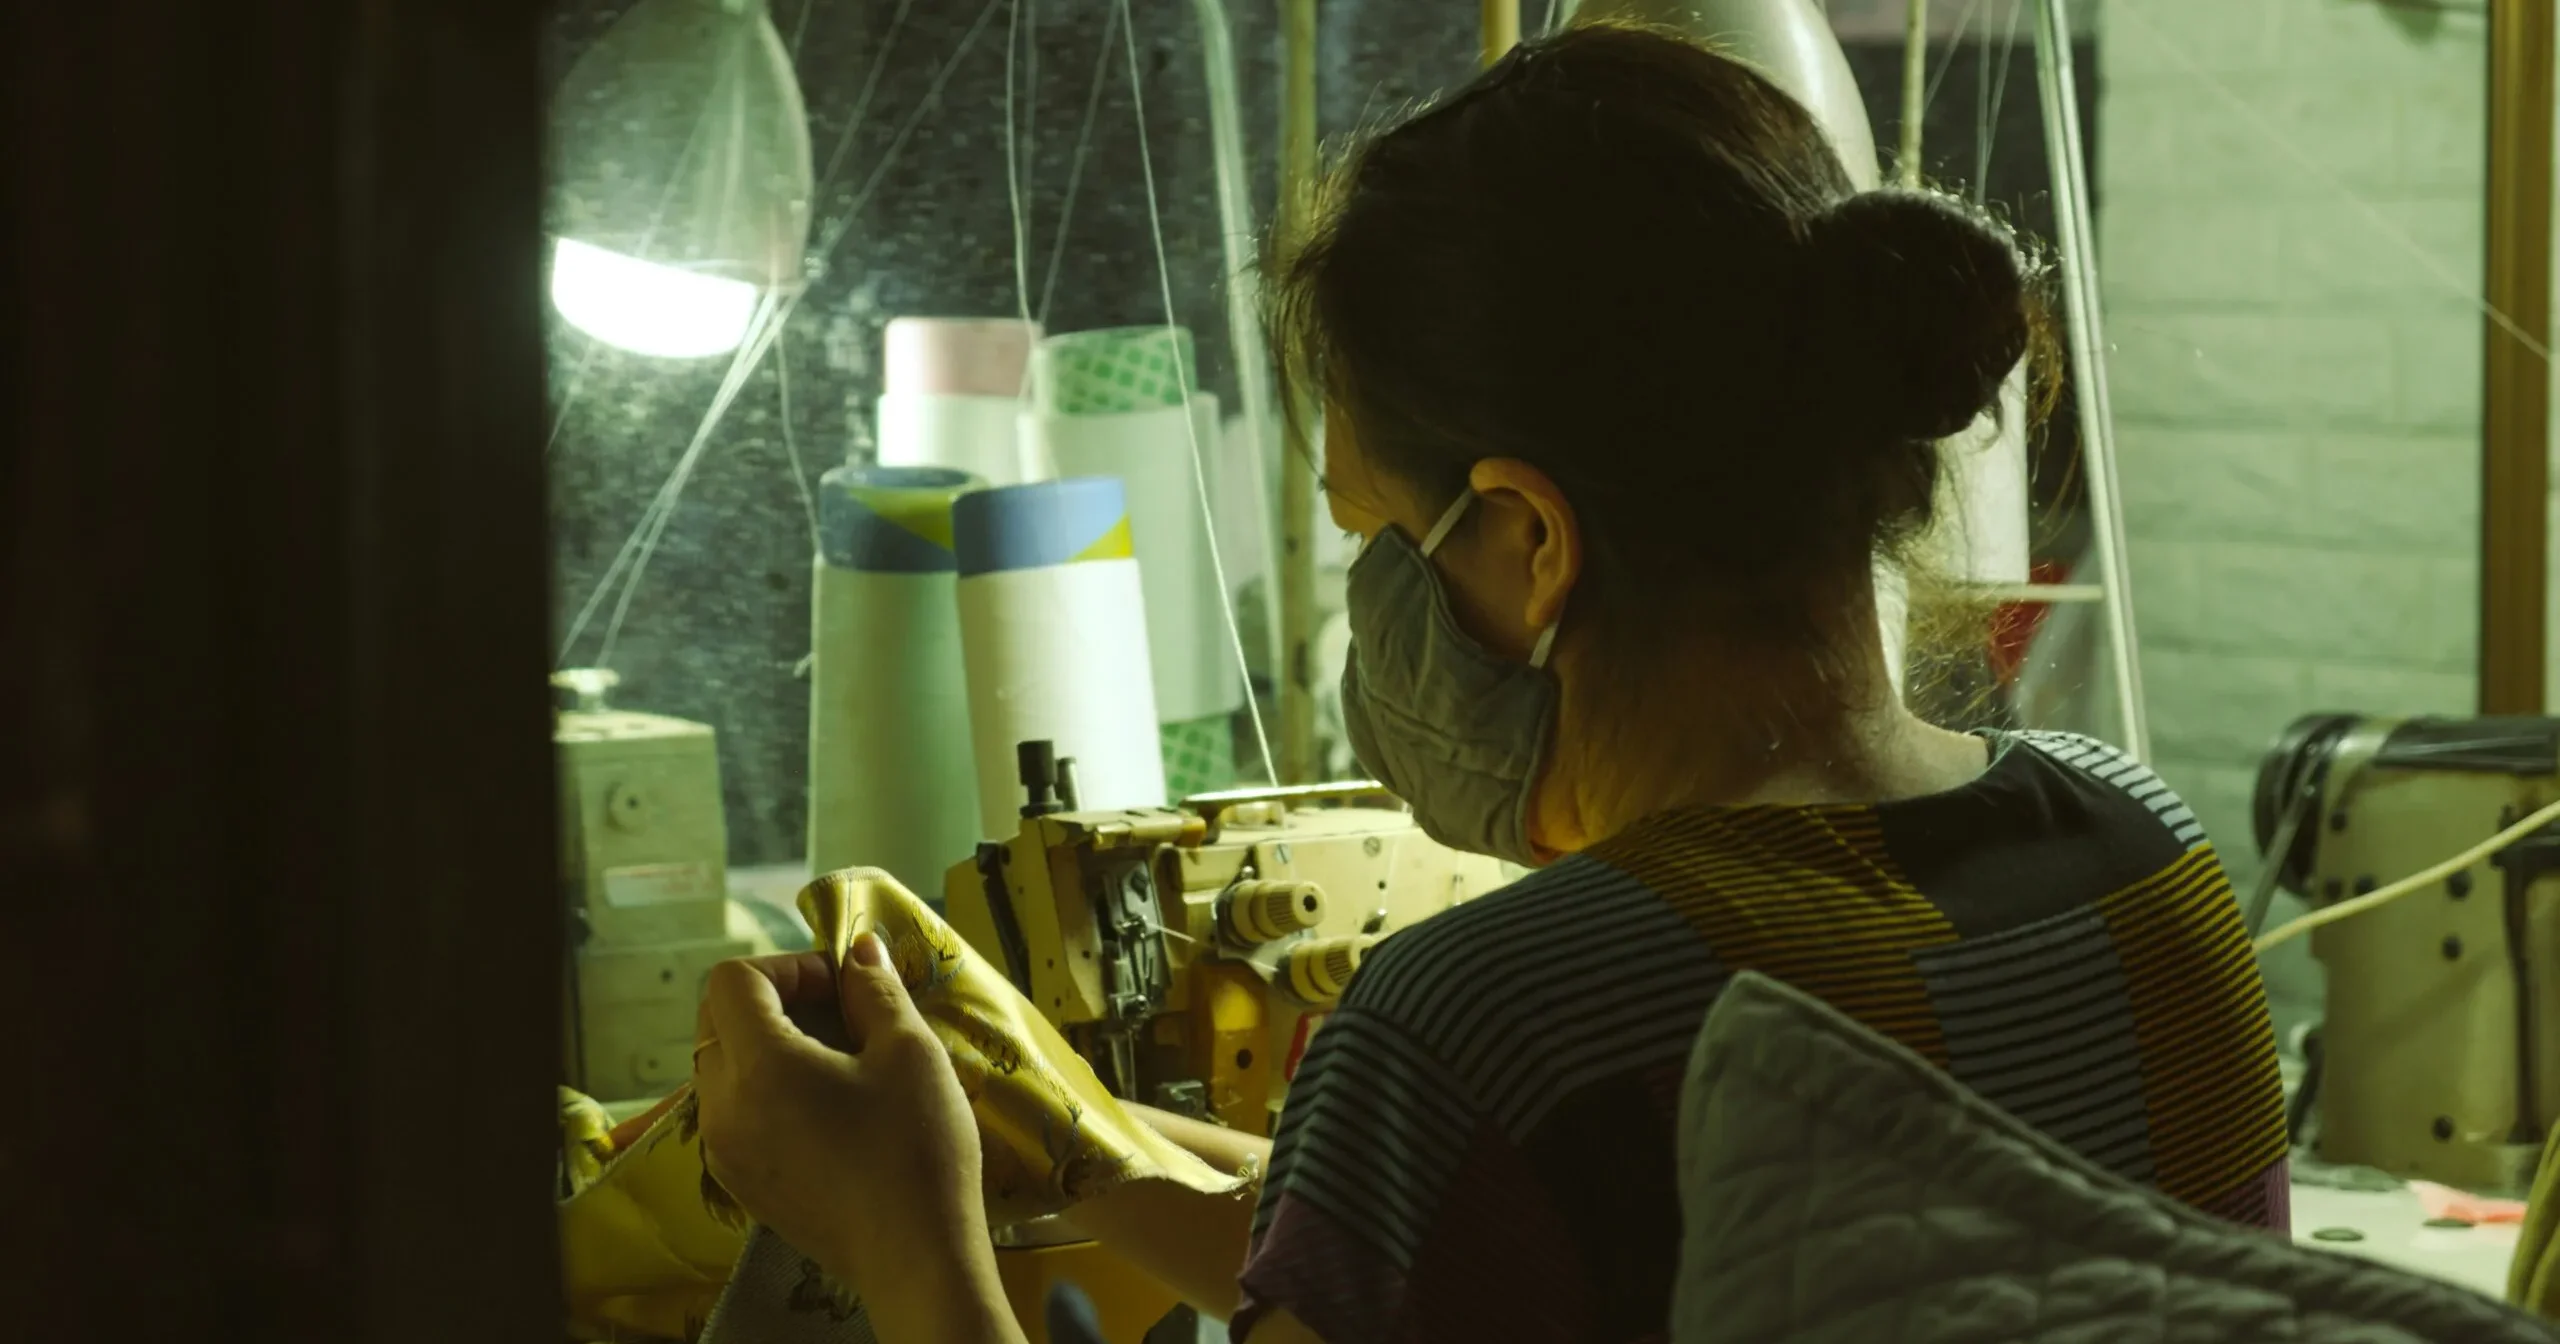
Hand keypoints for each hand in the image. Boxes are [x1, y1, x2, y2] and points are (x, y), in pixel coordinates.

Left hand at [692, 936, 1020, 1342]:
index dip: (785, 967)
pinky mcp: (739, 1182)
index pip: (731, 981)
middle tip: (838, 1015)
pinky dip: (765, 1090)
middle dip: (772, 1001)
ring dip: (767, 1046)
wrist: (915, 1257)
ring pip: (721, 1067)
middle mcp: (721, 1107)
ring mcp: (724, 1150)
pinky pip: (731, 1112)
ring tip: (836, 1063)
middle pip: (717, 1020)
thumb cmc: (916, 1148)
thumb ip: (875, 990)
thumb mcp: (910, 1052)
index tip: (839, 986)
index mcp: (758, 1066)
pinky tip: (825, 1109)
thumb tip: (860, 952)